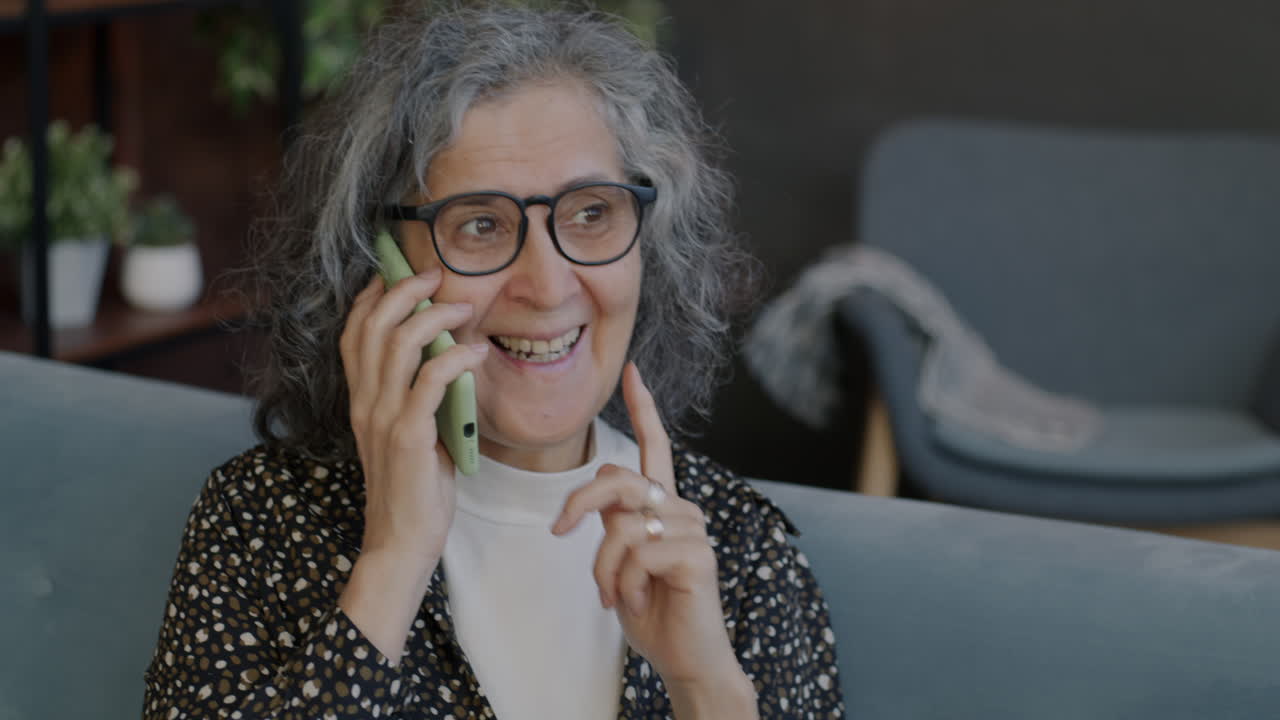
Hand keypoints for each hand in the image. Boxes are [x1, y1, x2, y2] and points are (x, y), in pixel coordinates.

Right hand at [337, 267, 487, 659]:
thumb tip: (447, 357)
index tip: (398, 273)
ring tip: (464, 309)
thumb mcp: (410, 431)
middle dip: (405, 291)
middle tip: (438, 278)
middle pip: (374, 325)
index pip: (353, 332)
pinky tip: (477, 352)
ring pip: (399, 343)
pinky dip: (456, 357)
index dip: (371, 296)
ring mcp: (383, 417)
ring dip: (436, 317)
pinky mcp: (408, 436)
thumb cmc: (413, 486)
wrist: (402, 540)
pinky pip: (430, 380)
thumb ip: (417, 395)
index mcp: (361, 399)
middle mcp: (365, 402)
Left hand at [553, 363, 753, 713]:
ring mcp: (693, 529)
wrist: (685, 658)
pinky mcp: (697, 554)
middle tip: (560, 532)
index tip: (633, 373)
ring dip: (604, 567)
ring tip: (617, 595)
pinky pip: (636, 553)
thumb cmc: (652, 610)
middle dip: (578, 503)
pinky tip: (638, 602)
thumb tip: (594, 503)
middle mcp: (681, 508)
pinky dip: (623, 583)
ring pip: (621, 525)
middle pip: (616, 480)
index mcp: (664, 505)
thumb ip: (614, 524)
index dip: (644, 409)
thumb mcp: (620, 561)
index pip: (655, 448)